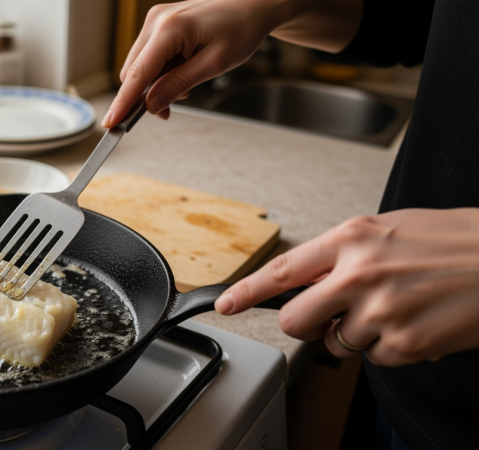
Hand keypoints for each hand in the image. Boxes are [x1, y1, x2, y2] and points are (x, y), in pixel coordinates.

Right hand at [101, 0, 362, 128]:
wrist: (254, 5)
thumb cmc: (241, 29)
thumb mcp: (214, 65)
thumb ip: (179, 85)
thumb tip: (151, 105)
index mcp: (169, 29)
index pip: (137, 74)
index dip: (123, 103)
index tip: (110, 124)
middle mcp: (156, 22)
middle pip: (133, 73)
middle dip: (146, 96)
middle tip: (170, 111)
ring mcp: (155, 21)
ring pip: (139, 67)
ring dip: (155, 85)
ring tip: (186, 85)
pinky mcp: (159, 24)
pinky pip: (149, 57)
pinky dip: (160, 72)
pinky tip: (182, 72)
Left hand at [215, 208, 478, 366]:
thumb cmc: (451, 242)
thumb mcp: (386, 230)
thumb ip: (340, 255)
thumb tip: (306, 282)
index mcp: (350, 239)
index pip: (281, 270)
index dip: (246, 291)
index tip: (226, 303)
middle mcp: (359, 274)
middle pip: (296, 321)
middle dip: (307, 324)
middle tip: (332, 316)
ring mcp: (381, 312)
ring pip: (337, 344)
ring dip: (358, 334)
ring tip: (396, 308)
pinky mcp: (404, 343)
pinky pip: (373, 359)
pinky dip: (390, 348)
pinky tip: (414, 322)